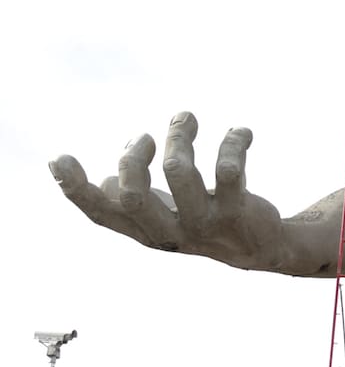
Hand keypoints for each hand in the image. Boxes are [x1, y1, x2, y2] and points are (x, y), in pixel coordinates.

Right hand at [49, 111, 284, 269]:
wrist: (262, 247)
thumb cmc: (206, 222)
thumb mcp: (167, 214)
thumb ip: (136, 201)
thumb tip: (105, 182)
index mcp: (145, 229)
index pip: (102, 214)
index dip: (75, 189)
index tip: (59, 157)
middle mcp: (170, 231)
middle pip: (134, 196)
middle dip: (134, 158)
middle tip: (147, 137)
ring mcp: (203, 223)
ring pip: (179, 172)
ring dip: (180, 137)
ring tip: (185, 119)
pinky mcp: (236, 212)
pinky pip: (228, 170)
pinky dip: (233, 143)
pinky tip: (241, 132)